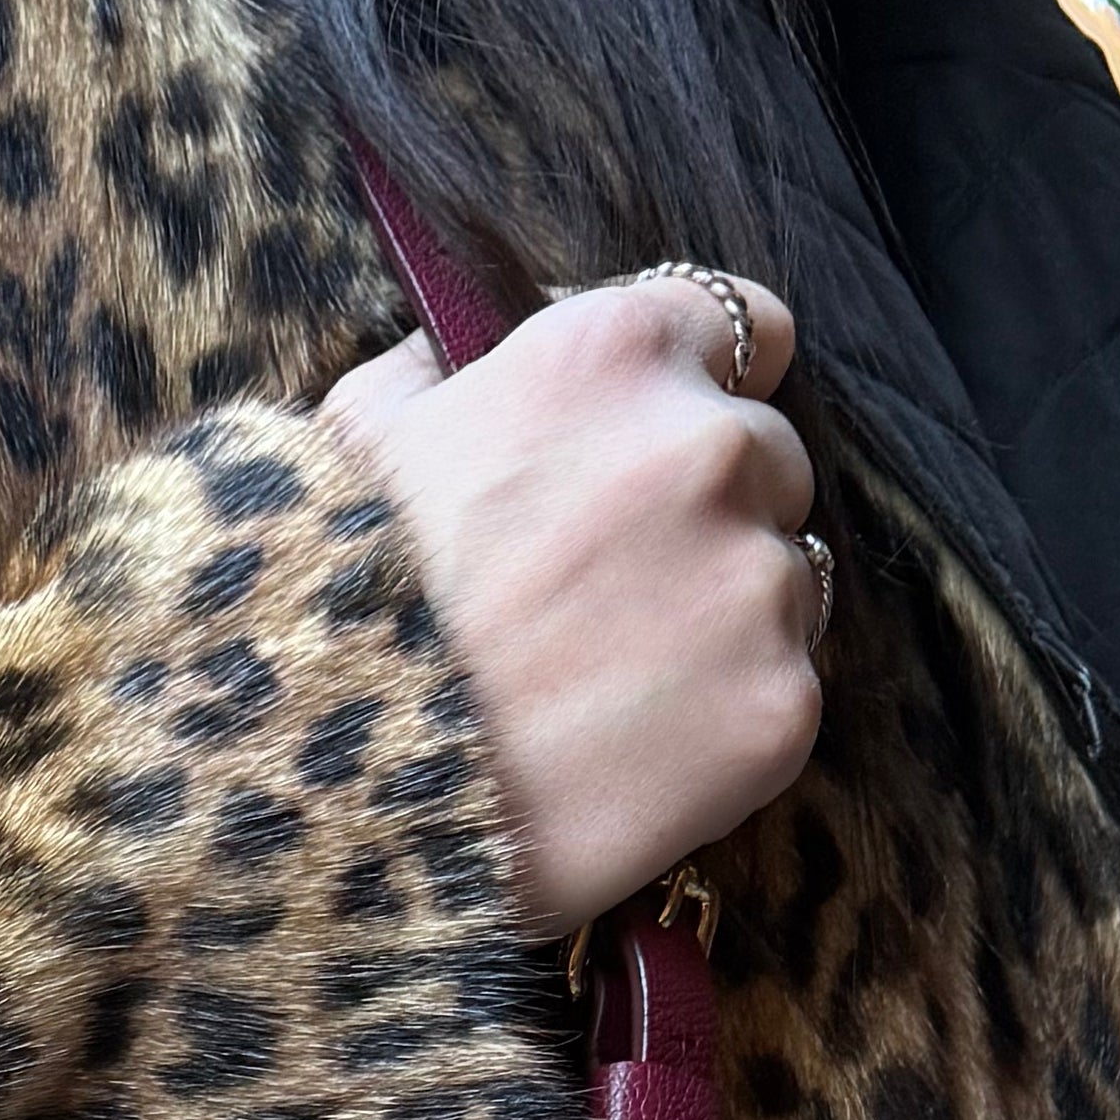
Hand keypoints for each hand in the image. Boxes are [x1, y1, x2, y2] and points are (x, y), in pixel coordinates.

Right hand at [324, 271, 825, 942]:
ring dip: (722, 617)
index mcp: (615, 356)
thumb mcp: (360, 437)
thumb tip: (468, 357)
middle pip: (768, 461)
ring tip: (611, 684)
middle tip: (609, 593)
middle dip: (705, 513)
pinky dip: (723, 721)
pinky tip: (630, 751)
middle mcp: (709, 448)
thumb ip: (443, 369)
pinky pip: (783, 694)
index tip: (665, 440)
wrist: (340, 794)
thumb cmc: (335, 610)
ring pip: (783, 581)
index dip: (705, 385)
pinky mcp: (778, 707)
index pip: (742, 325)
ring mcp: (755, 583)